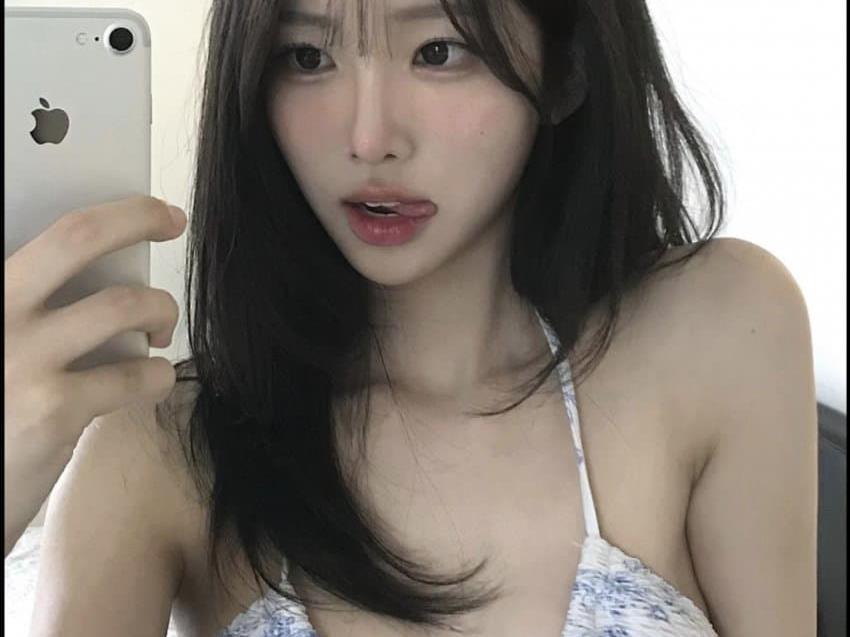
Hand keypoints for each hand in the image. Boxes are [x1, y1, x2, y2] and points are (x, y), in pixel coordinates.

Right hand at [4, 196, 185, 555]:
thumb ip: (37, 308)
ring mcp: (20, 359)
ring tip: (160, 328)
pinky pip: (135, 376)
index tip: (152, 209)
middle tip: (171, 222)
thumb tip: (111, 275)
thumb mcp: (7, 342)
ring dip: (160, 310)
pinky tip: (154, 381)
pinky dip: (159, 375)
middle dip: (137, 218)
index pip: (53, 231)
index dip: (114, 212)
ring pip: (122, 305)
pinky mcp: (51, 409)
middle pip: (77, 237)